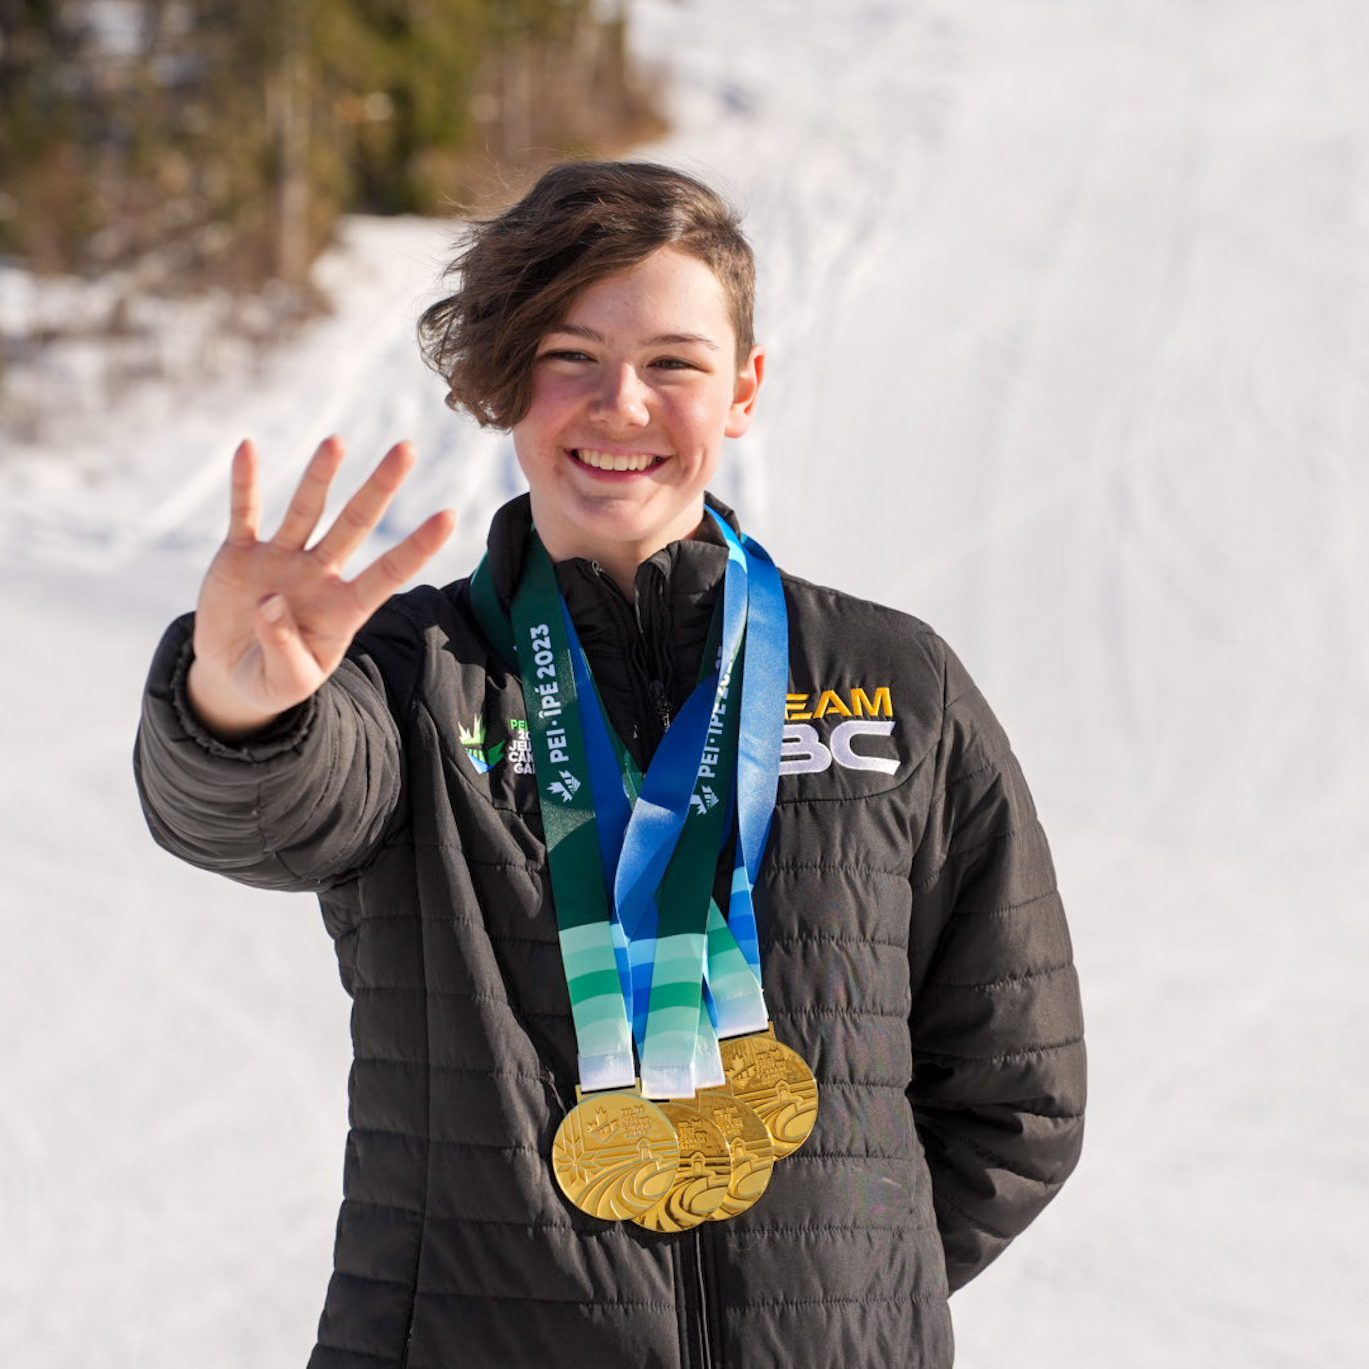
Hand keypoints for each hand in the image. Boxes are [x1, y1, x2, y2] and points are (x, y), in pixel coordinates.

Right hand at [186, 436, 455, 739]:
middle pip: (355, 524)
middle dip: (380, 487)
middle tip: (406, 449)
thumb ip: (285, 651)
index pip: (389, 573)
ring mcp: (281, 559)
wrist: (231, 674)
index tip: (449, 516)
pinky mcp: (241, 555)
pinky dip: (245, 484)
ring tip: (337, 442)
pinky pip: (244, 514)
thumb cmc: (272, 680)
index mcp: (344, 609)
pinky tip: (247, 450)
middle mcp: (319, 575)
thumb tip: (271, 605)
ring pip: (306, 511)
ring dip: (320, 476)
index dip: (418, 547)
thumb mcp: (286, 683)